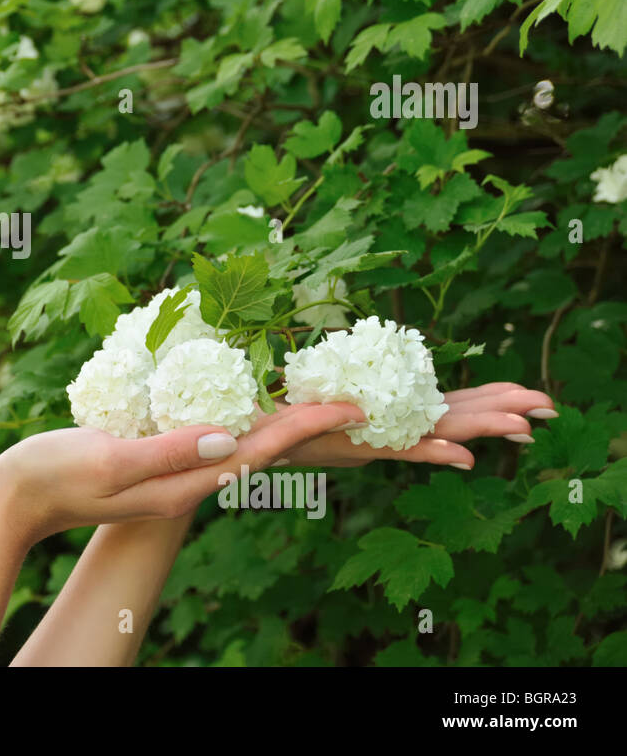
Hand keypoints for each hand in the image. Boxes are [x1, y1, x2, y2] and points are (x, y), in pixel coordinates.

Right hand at [0, 400, 366, 546]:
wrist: (15, 498)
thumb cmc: (53, 474)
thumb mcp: (110, 459)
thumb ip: (168, 451)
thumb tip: (229, 437)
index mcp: (181, 483)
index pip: (259, 450)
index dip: (307, 425)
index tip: (353, 406)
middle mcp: (185, 482)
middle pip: (262, 451)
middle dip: (311, 427)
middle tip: (358, 402)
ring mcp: (170, 474)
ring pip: (241, 446)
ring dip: (283, 423)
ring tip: (320, 401)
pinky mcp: (154, 461)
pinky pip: (211, 438)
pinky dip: (241, 419)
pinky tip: (247, 403)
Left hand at [258, 381, 555, 468]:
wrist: (256, 432)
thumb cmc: (289, 411)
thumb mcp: (327, 386)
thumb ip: (348, 375)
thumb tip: (353, 348)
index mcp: (395, 410)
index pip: (452, 403)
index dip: (491, 399)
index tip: (530, 397)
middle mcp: (396, 426)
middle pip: (459, 415)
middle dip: (502, 410)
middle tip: (548, 407)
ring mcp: (383, 439)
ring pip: (441, 433)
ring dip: (480, 429)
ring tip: (521, 427)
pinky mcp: (359, 449)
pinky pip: (403, 450)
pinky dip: (433, 451)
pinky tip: (464, 455)